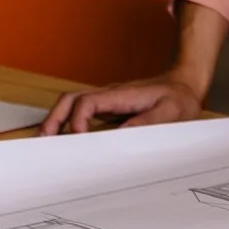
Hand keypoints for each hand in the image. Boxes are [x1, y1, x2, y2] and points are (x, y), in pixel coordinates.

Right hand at [41, 73, 206, 135]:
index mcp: (122, 95)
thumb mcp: (172, 111)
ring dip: (57, 121)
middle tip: (44, 142)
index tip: (80, 140)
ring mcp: (107, 101)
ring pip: (72, 105)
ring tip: (47, 144)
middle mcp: (109, 95)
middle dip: (54, 118)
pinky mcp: (108, 108)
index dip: (78, 120)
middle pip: (71, 99)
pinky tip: (66, 141)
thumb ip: (148, 122)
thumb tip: (120, 135)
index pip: (88, 102)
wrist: (185, 85)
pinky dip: (69, 124)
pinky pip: (82, 113)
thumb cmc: (179, 98)